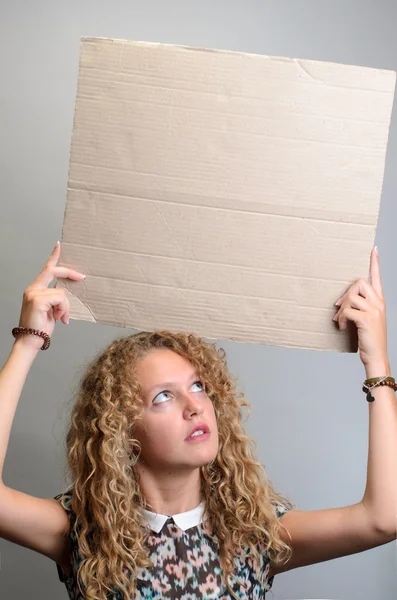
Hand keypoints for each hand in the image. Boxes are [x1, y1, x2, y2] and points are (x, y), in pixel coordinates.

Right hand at [16, 241, 84, 349]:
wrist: (32, 340)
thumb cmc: (41, 327)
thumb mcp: (52, 309)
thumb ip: (56, 298)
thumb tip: (68, 294)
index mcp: (36, 289)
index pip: (46, 269)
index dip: (53, 257)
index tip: (59, 245)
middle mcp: (33, 288)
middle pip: (53, 271)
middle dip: (70, 273)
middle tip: (83, 278)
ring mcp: (34, 293)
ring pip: (61, 292)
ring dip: (66, 307)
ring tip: (62, 318)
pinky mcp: (38, 299)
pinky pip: (60, 299)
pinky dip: (64, 310)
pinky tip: (60, 319)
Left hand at [333, 247, 388, 373]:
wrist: (376, 356)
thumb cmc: (370, 339)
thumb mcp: (367, 320)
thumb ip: (358, 307)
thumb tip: (340, 302)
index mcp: (380, 301)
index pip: (377, 277)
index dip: (375, 263)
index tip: (373, 249)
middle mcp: (379, 303)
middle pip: (359, 283)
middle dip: (346, 293)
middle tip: (339, 307)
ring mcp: (374, 310)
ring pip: (351, 297)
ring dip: (342, 309)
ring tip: (341, 320)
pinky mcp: (367, 318)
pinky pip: (347, 311)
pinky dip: (341, 319)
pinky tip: (343, 327)